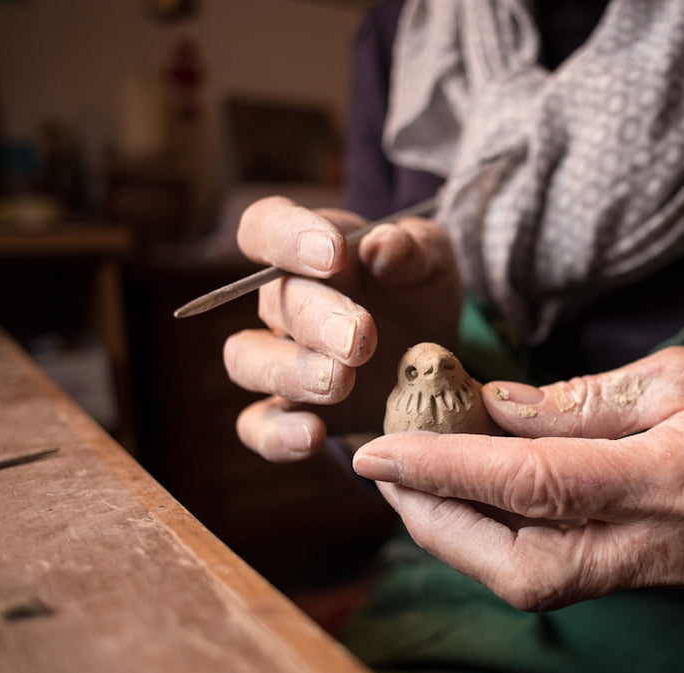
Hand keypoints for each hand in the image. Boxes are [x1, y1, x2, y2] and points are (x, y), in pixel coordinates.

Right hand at [222, 196, 461, 460]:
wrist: (434, 352)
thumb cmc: (420, 291)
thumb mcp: (432, 261)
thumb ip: (412, 248)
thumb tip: (382, 245)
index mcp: (309, 250)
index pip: (265, 226)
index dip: (287, 237)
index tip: (334, 254)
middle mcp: (285, 302)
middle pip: (273, 302)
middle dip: (317, 320)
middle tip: (361, 338)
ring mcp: (283, 358)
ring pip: (248, 360)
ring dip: (291, 373)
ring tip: (341, 382)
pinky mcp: (292, 411)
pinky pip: (258, 425)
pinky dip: (277, 434)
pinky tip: (313, 436)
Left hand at [352, 346, 683, 610]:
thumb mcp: (678, 372)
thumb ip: (581, 400)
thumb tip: (488, 407)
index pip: (541, 482)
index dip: (449, 468)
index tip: (378, 449)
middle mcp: (668, 541)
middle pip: (524, 563)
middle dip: (436, 519)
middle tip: (383, 469)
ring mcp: (659, 574)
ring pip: (530, 583)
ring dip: (455, 537)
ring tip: (411, 483)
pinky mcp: (646, 580)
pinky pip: (552, 577)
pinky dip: (493, 543)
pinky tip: (467, 501)